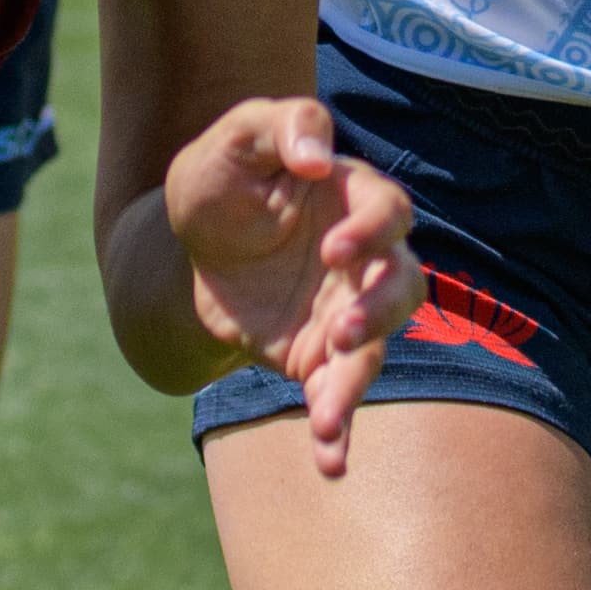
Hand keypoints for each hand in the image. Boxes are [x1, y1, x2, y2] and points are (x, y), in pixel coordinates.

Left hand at [165, 97, 423, 477]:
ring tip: (326, 415)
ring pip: (376, 348)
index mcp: (353, 197)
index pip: (388, 213)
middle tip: (339, 333)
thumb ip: (283, 127)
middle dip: (378, 313)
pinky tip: (329, 462)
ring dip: (357, 381)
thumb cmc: (221, 176)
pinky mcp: (318, 356)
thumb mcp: (235, 136)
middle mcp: (364, 260)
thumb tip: (316, 159)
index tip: (332, 252)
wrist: (188, 245)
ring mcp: (347, 310)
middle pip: (403, 286)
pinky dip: (338, 428)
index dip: (371, 233)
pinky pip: (338, 394)